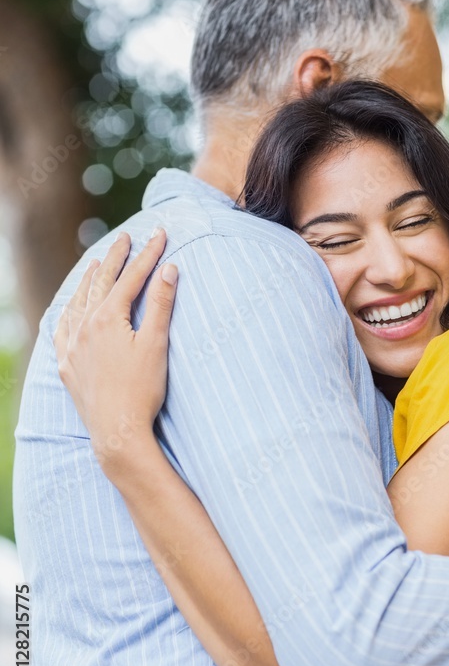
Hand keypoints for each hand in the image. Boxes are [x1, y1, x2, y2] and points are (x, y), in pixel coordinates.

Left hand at [54, 228, 177, 465]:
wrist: (117, 431)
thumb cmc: (141, 390)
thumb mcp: (156, 344)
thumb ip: (162, 304)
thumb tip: (168, 269)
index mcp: (107, 318)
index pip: (131, 277)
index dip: (148, 254)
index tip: (160, 233)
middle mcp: (84, 327)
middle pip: (101, 283)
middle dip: (116, 258)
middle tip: (126, 237)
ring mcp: (72, 346)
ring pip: (78, 303)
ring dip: (89, 280)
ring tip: (96, 264)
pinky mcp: (67, 365)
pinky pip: (63, 329)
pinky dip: (69, 311)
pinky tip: (71, 309)